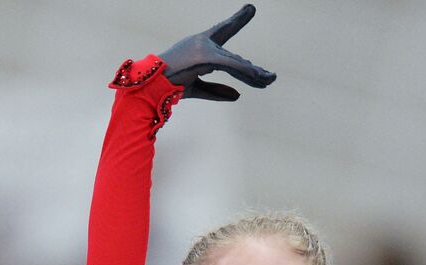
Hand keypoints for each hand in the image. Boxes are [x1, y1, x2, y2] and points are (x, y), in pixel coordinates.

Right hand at [158, 4, 275, 100]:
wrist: (153, 85)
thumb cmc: (172, 85)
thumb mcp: (198, 89)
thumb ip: (218, 90)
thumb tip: (238, 95)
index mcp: (202, 47)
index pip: (223, 32)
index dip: (237, 21)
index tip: (250, 8)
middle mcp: (205, 43)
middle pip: (236, 57)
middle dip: (254, 71)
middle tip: (272, 77)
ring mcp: (205, 48)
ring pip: (236, 64)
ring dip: (254, 75)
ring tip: (270, 81)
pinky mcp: (205, 56)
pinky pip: (230, 65)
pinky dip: (244, 71)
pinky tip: (257, 76)